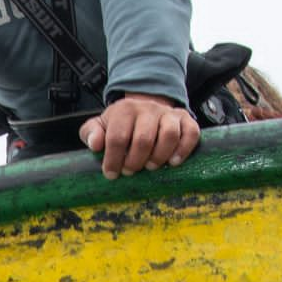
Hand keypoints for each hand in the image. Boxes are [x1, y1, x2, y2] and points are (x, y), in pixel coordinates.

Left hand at [78, 92, 198, 178]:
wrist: (145, 108)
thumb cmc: (121, 123)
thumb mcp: (101, 125)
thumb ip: (91, 132)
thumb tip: (95, 144)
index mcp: (125, 110)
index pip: (118, 137)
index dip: (113, 159)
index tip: (111, 174)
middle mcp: (148, 108)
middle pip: (143, 139)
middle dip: (135, 161)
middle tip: (130, 171)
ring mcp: (169, 114)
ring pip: (169, 135)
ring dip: (159, 157)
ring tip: (150, 167)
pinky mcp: (186, 119)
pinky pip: (191, 133)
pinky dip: (183, 150)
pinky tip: (173, 162)